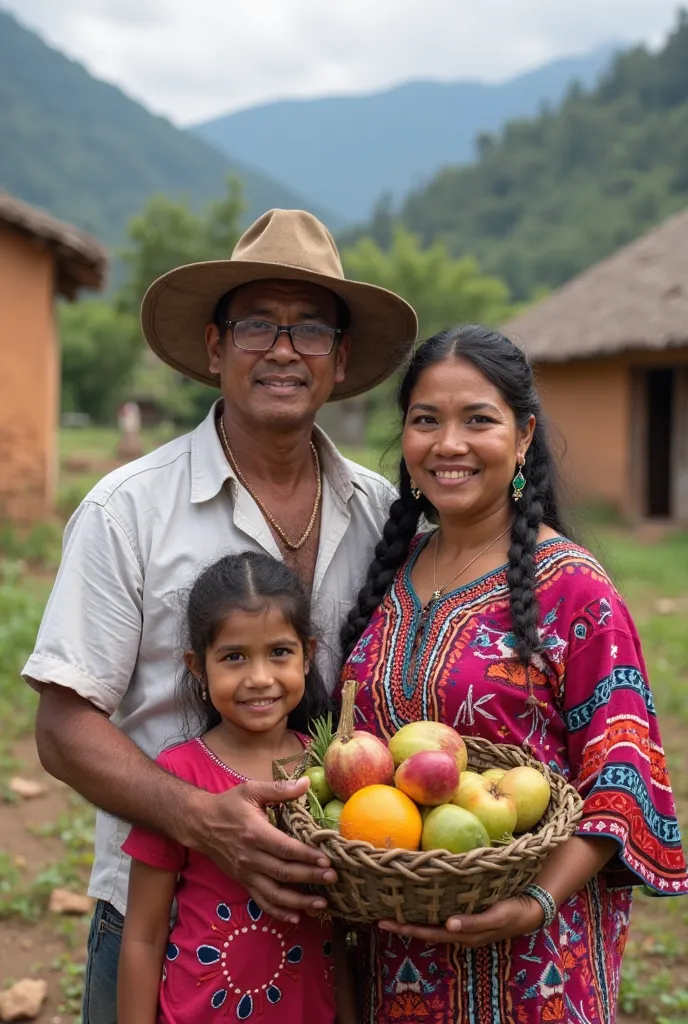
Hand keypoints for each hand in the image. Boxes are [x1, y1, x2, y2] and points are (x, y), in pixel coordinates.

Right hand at [188, 777, 336, 923]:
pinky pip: (261, 901)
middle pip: (283, 872)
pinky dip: (279, 912)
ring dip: (299, 901)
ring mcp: (246, 873)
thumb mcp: (251, 790)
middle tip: (333, 879)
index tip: (326, 860)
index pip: (284, 848)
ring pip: (274, 893)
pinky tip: (297, 916)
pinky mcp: (243, 882)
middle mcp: (250, 857)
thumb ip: (279, 788)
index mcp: (254, 833)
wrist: (200, 823)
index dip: (306, 856)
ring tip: (321, 904)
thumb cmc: (228, 805)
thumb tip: (306, 783)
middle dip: (310, 877)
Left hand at [378, 894, 544, 946]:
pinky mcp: (466, 916)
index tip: (385, 922)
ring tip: (393, 912)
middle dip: (403, 926)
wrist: (530, 910)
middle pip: (425, 931)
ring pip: (432, 925)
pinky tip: (418, 905)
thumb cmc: (513, 912)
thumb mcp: (496, 917)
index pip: (428, 933)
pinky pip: (441, 917)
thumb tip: (448, 925)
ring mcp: (461, 926)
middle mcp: (458, 932)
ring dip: (413, 920)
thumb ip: (473, 923)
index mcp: (462, 934)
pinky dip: (427, 913)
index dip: (406, 928)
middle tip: (380, 919)